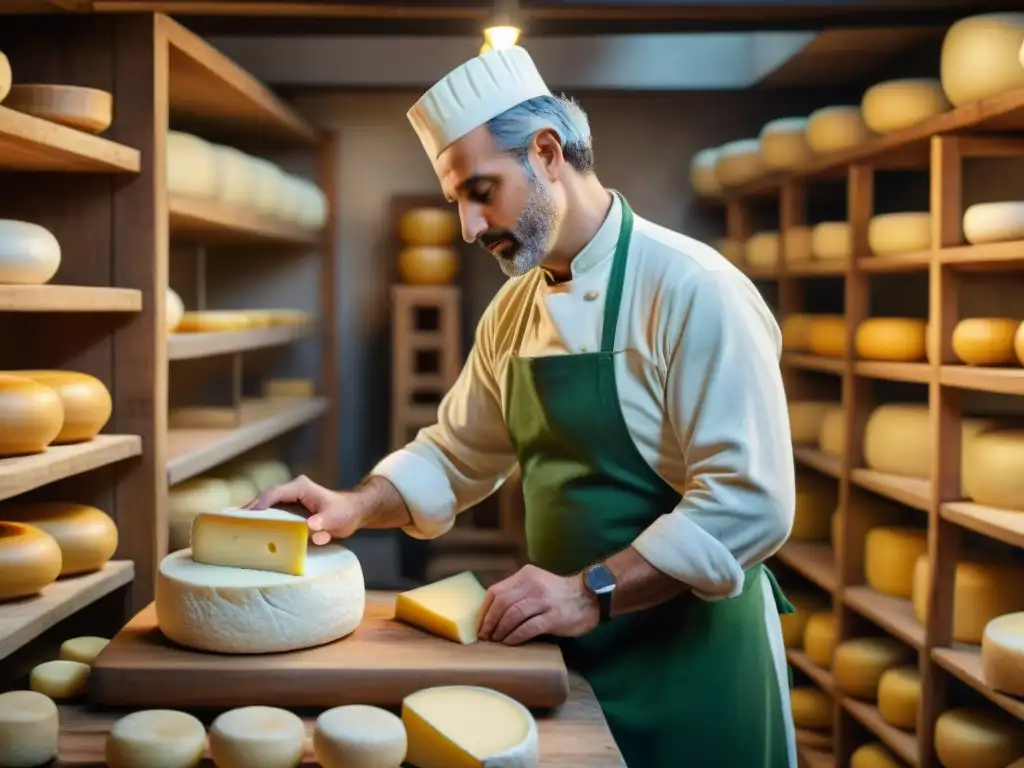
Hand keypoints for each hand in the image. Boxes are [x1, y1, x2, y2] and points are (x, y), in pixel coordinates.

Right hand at [243, 475, 363, 544]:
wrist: (354, 511)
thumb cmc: (345, 512)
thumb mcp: (336, 519)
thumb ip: (323, 523)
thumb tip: (311, 527)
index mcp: (300, 487)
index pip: (274, 493)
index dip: (260, 504)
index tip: (247, 516)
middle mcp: (293, 489)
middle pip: (265, 497)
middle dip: (249, 509)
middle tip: (230, 522)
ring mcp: (290, 497)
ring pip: (266, 503)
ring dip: (252, 514)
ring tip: (234, 526)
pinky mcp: (290, 506)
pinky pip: (271, 510)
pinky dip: (260, 518)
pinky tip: (249, 528)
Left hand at [477, 564, 598, 645]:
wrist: (589, 597)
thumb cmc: (558, 594)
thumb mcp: (536, 584)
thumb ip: (517, 592)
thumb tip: (491, 613)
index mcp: (525, 575)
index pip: (495, 591)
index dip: (484, 610)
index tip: (480, 624)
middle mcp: (532, 585)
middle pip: (501, 604)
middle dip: (489, 622)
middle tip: (485, 636)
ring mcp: (543, 601)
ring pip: (512, 616)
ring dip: (500, 631)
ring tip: (496, 641)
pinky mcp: (553, 617)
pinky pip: (527, 628)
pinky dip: (515, 637)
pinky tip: (510, 643)